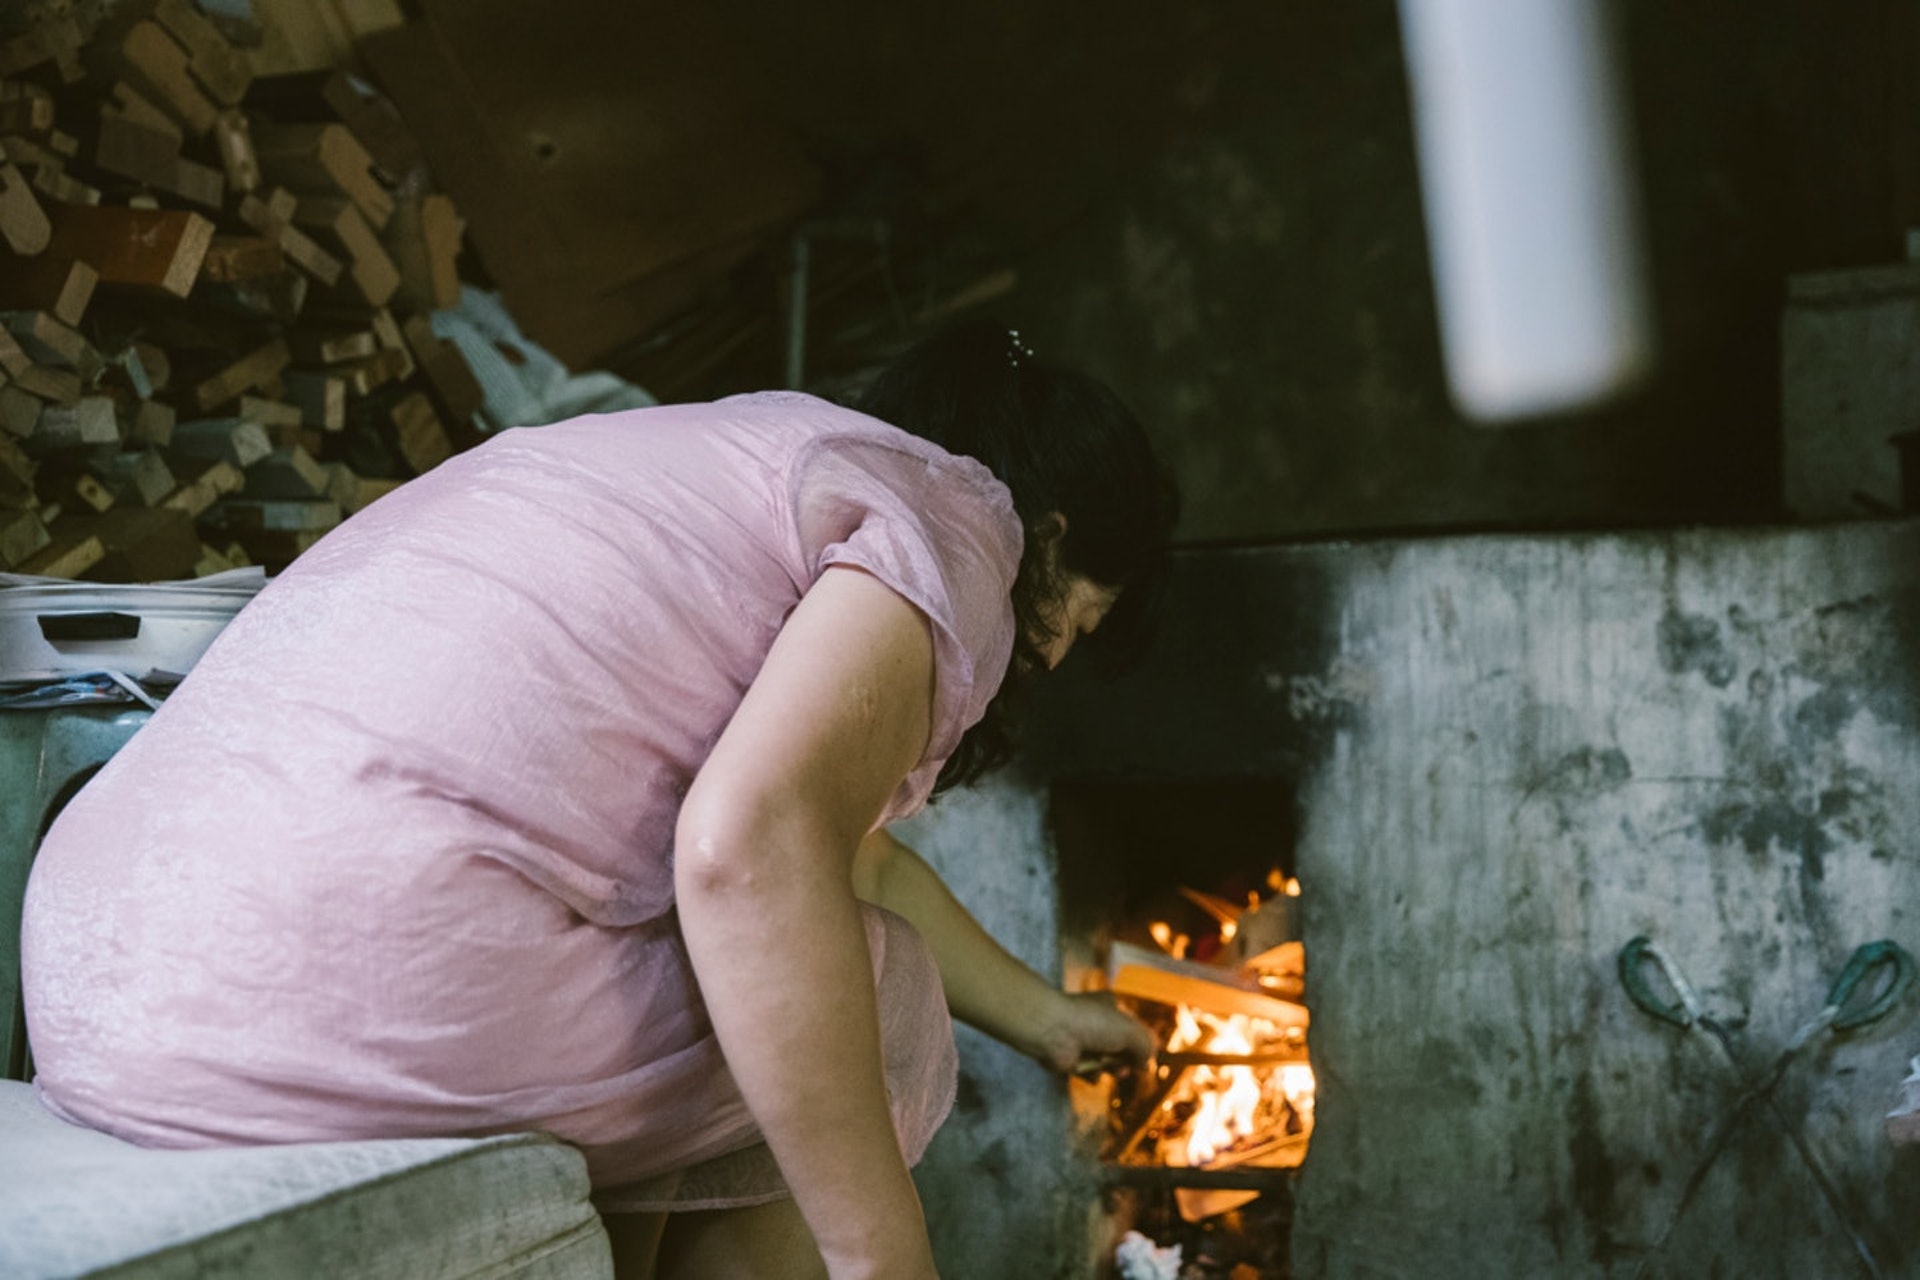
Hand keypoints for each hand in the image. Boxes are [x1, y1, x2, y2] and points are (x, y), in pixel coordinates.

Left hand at [1024, 990, 1154, 1075]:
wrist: (1052, 1030)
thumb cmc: (1092, 1023)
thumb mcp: (1129, 1031)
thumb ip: (1145, 1046)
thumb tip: (1146, 1064)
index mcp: (1111, 1006)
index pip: (1132, 1026)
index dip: (1141, 1043)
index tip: (1147, 1057)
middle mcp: (1096, 1021)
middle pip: (1120, 1046)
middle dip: (1128, 1059)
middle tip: (1131, 1067)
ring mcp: (1081, 1039)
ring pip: (1105, 1060)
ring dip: (1112, 1068)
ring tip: (1115, 1071)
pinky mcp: (1069, 1057)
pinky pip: (1087, 1070)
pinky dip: (1092, 1074)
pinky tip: (1093, 1073)